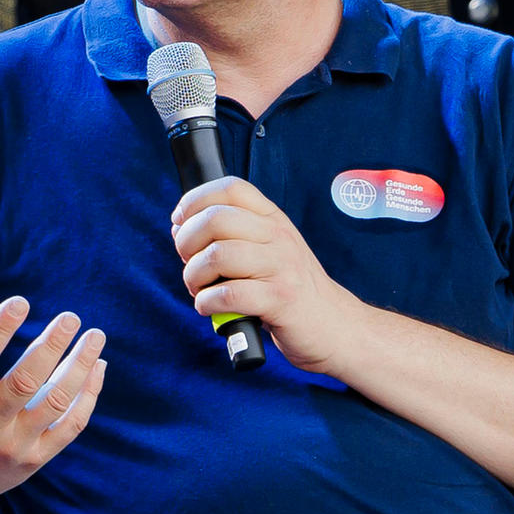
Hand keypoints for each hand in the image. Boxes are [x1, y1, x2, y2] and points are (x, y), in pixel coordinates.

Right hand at [0, 289, 105, 512]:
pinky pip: (70, 426)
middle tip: (70, 316)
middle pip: (24, 382)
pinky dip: (88, 395)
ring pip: (54, 402)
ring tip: (94, 336)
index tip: (20, 302)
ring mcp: (13, 446)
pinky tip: (97, 366)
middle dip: (50, 346)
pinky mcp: (36, 460)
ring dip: (79, 367)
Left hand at [170, 179, 364, 372]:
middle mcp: (278, 237)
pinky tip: (211, 308)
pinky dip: (207, 303)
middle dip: (187, 244)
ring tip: (200, 290)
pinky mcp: (280, 299)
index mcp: (273, 220)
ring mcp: (281, 267)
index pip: (231, 188)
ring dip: (194, 277)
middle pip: (216, 219)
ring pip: (217, 255)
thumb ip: (230, 236)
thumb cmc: (289, 289)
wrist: (333, 325)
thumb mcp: (266, 251)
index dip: (195, 200)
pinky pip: (229, 294)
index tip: (180, 222)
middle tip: (190, 265)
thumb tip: (180, 226)